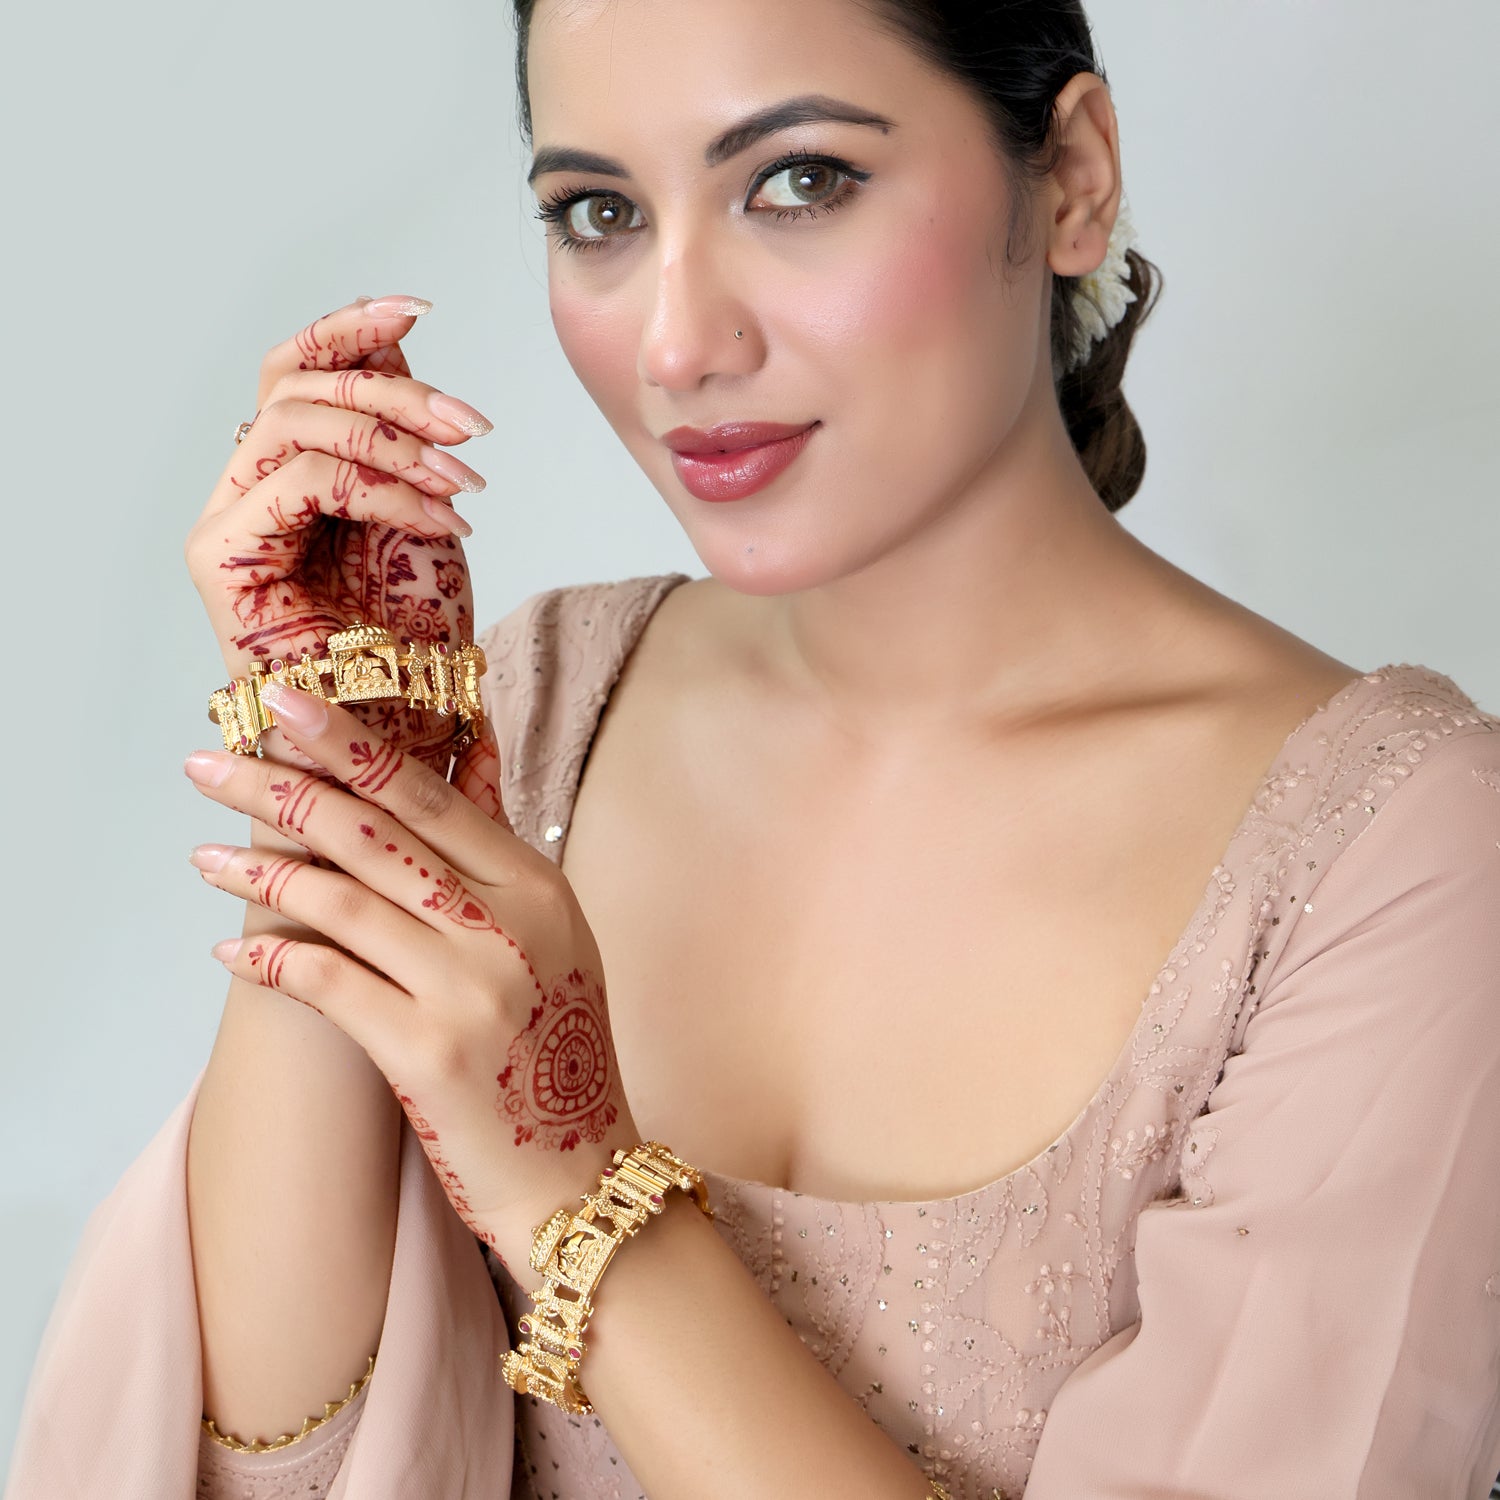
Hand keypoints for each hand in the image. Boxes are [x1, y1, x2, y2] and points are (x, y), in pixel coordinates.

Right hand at [183, 293, 499, 793]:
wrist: (401, 742)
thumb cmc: (415, 646)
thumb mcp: (425, 515)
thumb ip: (402, 434)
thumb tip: (401, 341)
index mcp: (291, 477)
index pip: (297, 369)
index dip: (350, 327)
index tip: (421, 306)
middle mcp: (249, 492)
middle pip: (294, 382)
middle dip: (396, 391)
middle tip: (473, 429)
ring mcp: (229, 524)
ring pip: (292, 419)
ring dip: (393, 436)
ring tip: (462, 480)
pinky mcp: (224, 560)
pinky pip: (302, 480)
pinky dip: (381, 485)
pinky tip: (441, 515)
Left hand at [184, 682, 640, 1272]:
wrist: (579, 1169)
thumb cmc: (557, 1046)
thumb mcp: (552, 932)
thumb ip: (498, 847)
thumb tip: (473, 748)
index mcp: (538, 886)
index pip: (430, 796)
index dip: (351, 744)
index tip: (285, 703)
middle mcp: (506, 926)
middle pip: (375, 835)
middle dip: (282, 789)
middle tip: (209, 761)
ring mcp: (467, 989)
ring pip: (341, 903)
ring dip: (262, 873)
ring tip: (204, 855)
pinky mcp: (425, 1053)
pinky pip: (328, 984)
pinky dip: (273, 961)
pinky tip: (231, 951)